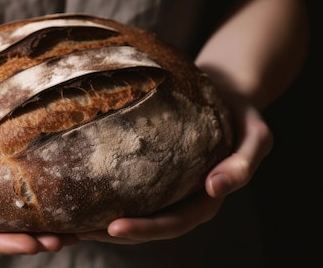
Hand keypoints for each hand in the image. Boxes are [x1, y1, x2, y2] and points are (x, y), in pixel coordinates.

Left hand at [77, 93, 272, 243]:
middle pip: (144, 224)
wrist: (227, 90)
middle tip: (76, 231)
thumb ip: (245, 163)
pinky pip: (123, 184)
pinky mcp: (147, 168)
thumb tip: (216, 189)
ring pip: (129, 210)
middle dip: (110, 232)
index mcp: (205, 198)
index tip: (114, 227)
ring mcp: (163, 185)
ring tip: (65, 221)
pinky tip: (73, 188)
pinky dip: (99, 191)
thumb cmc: (243, 112)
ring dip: (98, 219)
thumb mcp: (257, 135)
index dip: (145, 229)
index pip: (173, 222)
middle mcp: (181, 197)